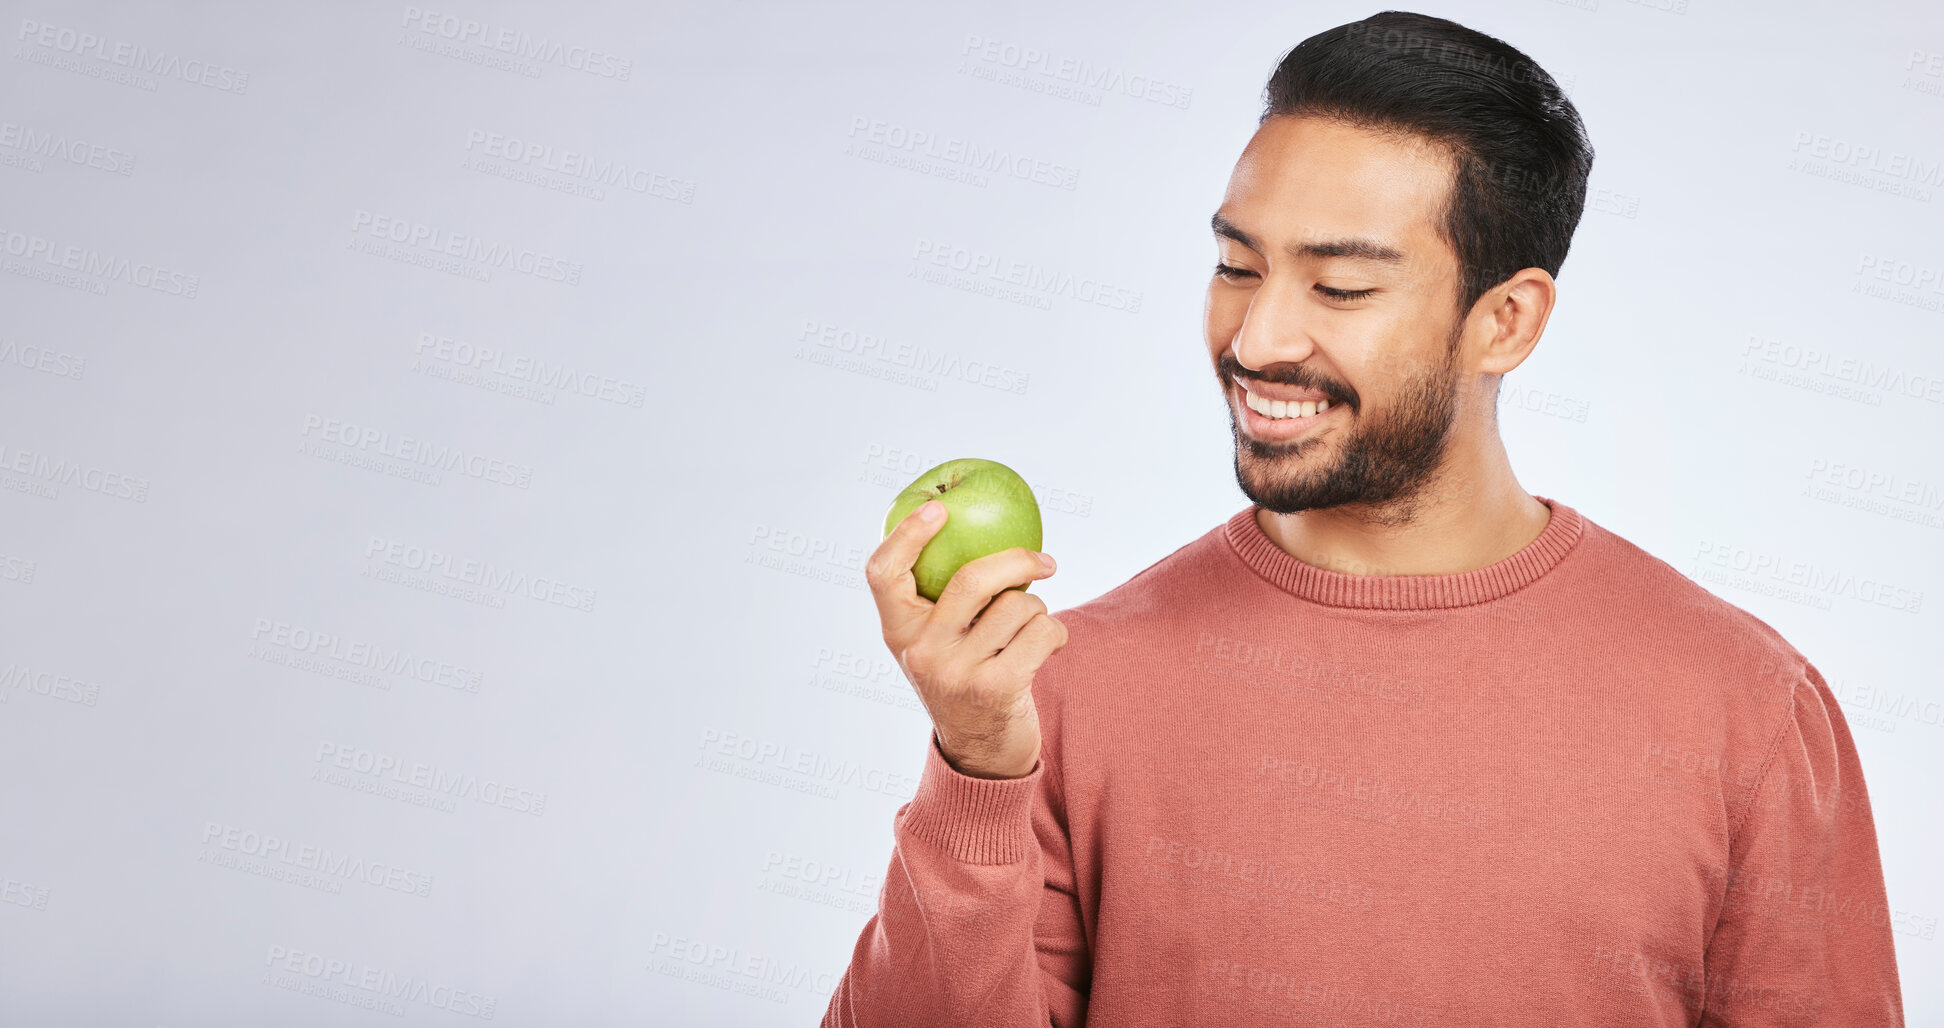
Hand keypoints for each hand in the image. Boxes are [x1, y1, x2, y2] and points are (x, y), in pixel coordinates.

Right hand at [866, 500, 1066, 778]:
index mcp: (898, 632)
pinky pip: (1042, 632)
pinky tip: (1050, 645)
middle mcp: (921, 651)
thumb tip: (972, 525)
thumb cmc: (965, 679)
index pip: (882, 573)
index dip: (906, 535)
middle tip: (1045, 561)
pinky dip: (1056, 634)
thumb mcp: (938, 644)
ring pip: (1017, 606)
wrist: (982, 755)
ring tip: (1031, 631)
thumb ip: (942, 601)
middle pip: (970, 579)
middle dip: (1017, 561)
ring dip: (1038, 611)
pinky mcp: (996, 688)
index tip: (938, 509)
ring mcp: (956, 672)